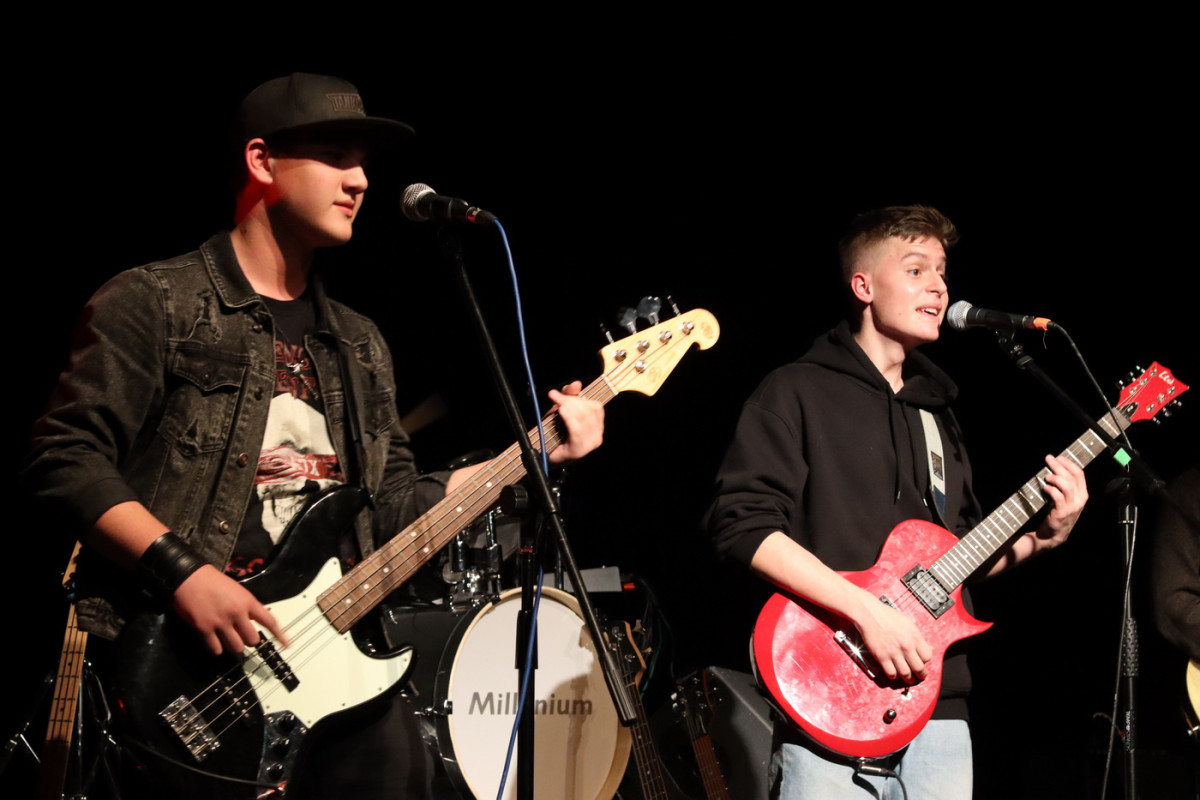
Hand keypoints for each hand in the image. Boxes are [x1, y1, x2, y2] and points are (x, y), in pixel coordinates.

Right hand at [172, 565, 286, 655]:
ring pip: (236, 648)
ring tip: (227, 639)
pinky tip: (214, 642)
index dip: (280, 635)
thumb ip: (246, 607)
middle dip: (248, 641)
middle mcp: (237, 613)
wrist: (189, 577)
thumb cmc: (212, 581)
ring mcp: (221, 623)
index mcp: (248, 602)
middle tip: (242, 637)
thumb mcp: (237, 590)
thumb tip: (251, 622)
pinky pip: (216, 650)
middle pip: (252, 640)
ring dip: (233, 647)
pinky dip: (216, 649)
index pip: (269, 621)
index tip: (287, 644)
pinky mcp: (204, 630)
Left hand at [546, 380, 603, 463]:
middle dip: (571, 401)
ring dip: (569, 408)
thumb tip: (576, 383)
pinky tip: (562, 412)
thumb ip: (569, 396)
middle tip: (555, 397)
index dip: (580, 397)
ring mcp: (590, 443)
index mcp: (597, 424)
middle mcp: (597, 434)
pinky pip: (577, 431)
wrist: (545, 455)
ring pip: (583, 419)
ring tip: (557, 404)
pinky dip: (570, 419)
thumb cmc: (555, 433)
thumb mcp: (562, 410)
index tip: (562, 394)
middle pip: (589, 411)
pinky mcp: (580, 449)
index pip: (596, 407)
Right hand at [851, 587, 932, 683]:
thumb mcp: (909, 624)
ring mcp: (894, 652)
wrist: (869, 613)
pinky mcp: (882, 656)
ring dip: (908, 679)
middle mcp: (906, 645)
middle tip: (920, 676)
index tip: (922, 663)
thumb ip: (919, 638)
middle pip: (919, 668)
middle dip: (921, 675)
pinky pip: (891, 673)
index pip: (928, 657)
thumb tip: (929, 649)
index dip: (925, 661)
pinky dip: (894, 676)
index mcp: (915, 637)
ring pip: (906, 674)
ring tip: (909, 679)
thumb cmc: (888, 616)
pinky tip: (894, 674)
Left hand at [1034, 453, 1087, 548]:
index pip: (1080, 474)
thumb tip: (1056, 466)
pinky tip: (1045, 488)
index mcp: (1082, 494)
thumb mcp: (1066, 498)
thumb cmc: (1058, 513)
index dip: (1069, 464)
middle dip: (1059, 466)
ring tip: (1047, 477)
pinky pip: (1057, 496)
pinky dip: (1050, 489)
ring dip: (1055, 478)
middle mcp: (1080, 499)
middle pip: (1072, 477)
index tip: (1058, 458)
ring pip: (1066, 486)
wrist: (1054, 534)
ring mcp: (1072, 506)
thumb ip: (1065, 485)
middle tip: (1049, 459)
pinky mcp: (1062, 512)